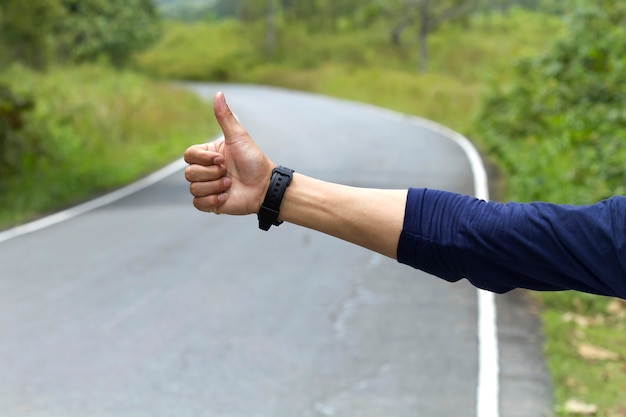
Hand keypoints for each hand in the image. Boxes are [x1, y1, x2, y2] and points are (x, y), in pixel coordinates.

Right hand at [184, 92, 274, 214]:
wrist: (265, 186)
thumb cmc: (254, 160)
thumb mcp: (238, 137)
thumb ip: (225, 117)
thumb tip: (218, 93)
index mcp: (208, 155)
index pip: (188, 155)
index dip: (203, 159)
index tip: (222, 160)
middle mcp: (205, 171)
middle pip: (189, 173)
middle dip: (211, 174)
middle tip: (228, 173)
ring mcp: (207, 188)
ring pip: (193, 189)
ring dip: (215, 186)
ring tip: (230, 185)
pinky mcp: (211, 204)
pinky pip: (198, 203)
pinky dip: (213, 200)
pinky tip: (227, 196)